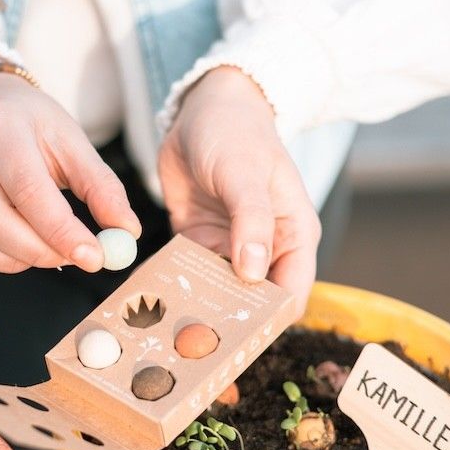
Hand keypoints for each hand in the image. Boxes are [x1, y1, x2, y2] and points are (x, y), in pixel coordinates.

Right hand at [0, 55, 140, 278]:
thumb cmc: (34, 126)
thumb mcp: (73, 142)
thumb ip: (102, 187)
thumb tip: (126, 232)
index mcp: (0, 126)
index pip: (28, 189)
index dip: (61, 231)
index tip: (94, 257)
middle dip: (38, 252)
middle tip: (71, 258)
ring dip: (11, 262)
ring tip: (42, 252)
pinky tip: (5, 255)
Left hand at [158, 67, 320, 317]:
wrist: (203, 108)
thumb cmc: (237, 134)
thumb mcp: (245, 175)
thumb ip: (252, 222)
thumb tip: (254, 273)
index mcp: (292, 236)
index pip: (290, 295)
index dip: (268, 320)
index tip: (237, 339)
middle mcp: (265, 249)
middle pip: (253, 302)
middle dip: (229, 320)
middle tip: (194, 341)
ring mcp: (230, 248)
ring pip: (219, 292)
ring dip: (199, 305)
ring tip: (170, 325)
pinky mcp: (199, 242)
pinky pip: (190, 272)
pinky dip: (178, 284)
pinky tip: (157, 296)